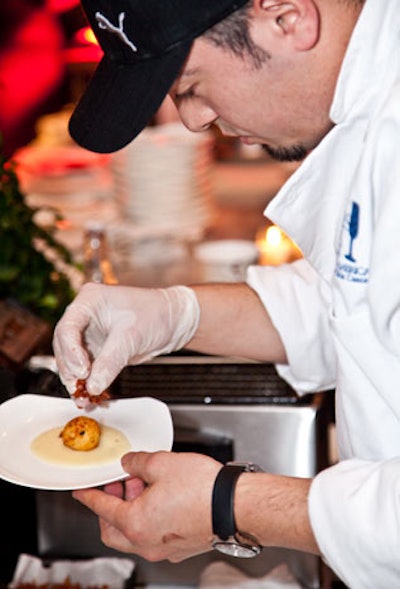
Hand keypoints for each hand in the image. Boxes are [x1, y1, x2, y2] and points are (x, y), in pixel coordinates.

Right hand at [53, 283, 199, 395]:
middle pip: (64, 345)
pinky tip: (90, 397)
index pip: (67, 328)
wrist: (174, 321)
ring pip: (71, 359)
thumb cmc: (156, 314)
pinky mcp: (98, 349)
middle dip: (71, 369)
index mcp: (89, 301)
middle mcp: (84, 316)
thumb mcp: (131, 337)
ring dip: (76, 380)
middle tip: (80, 387)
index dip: (70, 352)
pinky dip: (87, 382)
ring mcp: (90, 333)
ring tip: (84, 398)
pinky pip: (86, 368)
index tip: (82, 371)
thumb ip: (110, 362)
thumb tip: (93, 385)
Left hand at [72, 451, 221, 561]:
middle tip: (118, 485)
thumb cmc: (203, 490)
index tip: (82, 491)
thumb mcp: (161, 463)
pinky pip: (154, 536)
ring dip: (132, 510)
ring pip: (134, 535)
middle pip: (113, 530)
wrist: (234, 506)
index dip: (89, 496)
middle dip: (111, 506)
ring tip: (144, 485)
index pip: (102, 509)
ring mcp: (165, 549)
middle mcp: (147, 543)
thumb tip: (129, 463)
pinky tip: (160, 498)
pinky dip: (149, 518)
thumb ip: (137, 462)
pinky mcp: (180, 548)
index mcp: (136, 524)